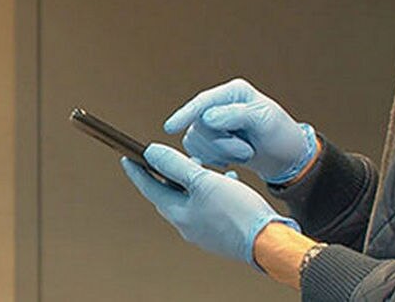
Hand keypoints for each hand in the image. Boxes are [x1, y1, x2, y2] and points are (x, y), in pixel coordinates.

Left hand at [121, 143, 299, 268]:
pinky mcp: (220, 230)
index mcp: (178, 213)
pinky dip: (211, 190)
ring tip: (201, 165)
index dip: (138, 171)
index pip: (150, 187)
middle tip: (163, 158)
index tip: (127, 158)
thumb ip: (176, 165)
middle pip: (169, 194)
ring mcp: (203, 229)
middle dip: (167, 174)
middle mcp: (187, 224)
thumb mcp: (203, 180)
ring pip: (190, 199)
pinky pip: (208, 206)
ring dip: (192, 180)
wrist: (268, 241)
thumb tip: (152, 153)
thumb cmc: (237, 211)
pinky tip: (226, 181)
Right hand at [164, 78, 317, 184]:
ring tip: (243, 154)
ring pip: (195, 139)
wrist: (287, 157)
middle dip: (221, 144)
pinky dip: (211, 159)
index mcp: (234, 92)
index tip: (171, 127)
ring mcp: (214, 122)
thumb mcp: (264, 121)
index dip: (185, 114)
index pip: (203, 102)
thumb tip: (207, 117)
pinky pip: (195, 150)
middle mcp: (220, 104)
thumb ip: (235, 115)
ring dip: (218, 153)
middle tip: (246, 151)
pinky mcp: (211, 140)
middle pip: (198, 125)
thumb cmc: (280, 134)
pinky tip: (229, 162)